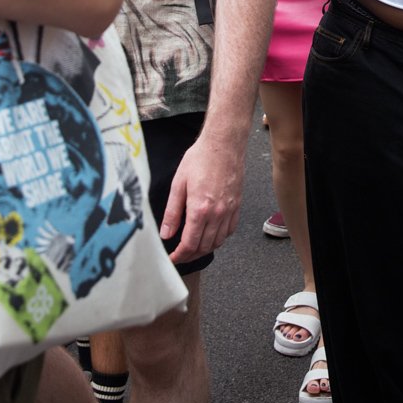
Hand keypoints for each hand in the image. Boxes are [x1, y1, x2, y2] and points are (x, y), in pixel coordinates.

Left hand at [159, 133, 245, 264]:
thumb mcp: (178, 184)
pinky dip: (220, 238)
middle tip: (180, 256)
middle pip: (204, 247)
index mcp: (200, 209)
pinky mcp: (237, 205)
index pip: (190, 243)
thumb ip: (172, 212)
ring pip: (218, 241)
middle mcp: (217, 213)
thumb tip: (166, 234)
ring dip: (205, 249)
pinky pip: (230, 230)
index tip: (172, 258)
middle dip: (190, 255)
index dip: (180, 255)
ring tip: (193, 249)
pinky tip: (211, 236)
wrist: (223, 144)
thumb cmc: (200, 158)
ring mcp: (229, 210)